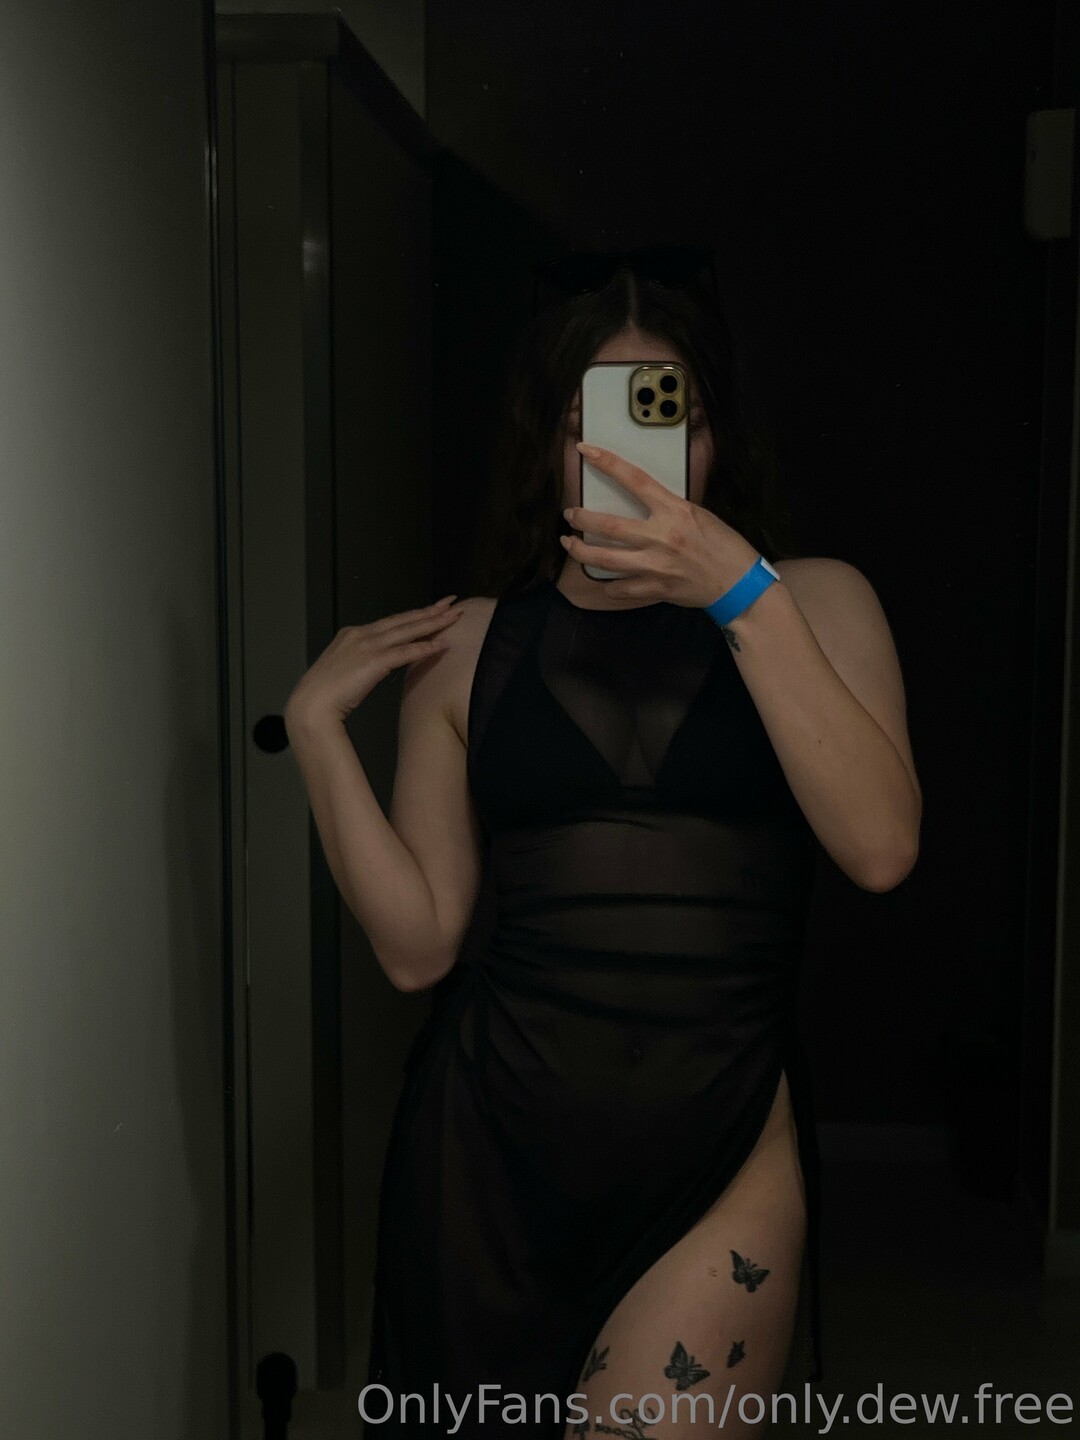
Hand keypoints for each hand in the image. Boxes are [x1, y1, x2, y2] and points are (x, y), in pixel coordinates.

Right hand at [284, 594, 463, 729]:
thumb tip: (375, 664)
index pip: (391, 622)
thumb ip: (360, 661)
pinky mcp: (374, 662)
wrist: (312, 704)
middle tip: (451, 602)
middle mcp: (361, 634)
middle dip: (430, 611)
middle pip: (403, 620)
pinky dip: (424, 648)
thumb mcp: (343, 669)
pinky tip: (441, 645)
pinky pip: (405, 652)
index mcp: (353, 634)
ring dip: (433, 623)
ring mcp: (368, 646)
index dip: (413, 615)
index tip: (431, 609)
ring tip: (454, 616)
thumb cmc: (325, 694)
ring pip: (408, 630)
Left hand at [560, 442, 760, 607]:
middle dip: (582, 519)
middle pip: (608, 526)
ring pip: (605, 559)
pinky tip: (603, 579)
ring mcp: (656, 565)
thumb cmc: (723, 545)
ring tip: (569, 543)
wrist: (738, 582)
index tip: (586, 450)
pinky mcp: (655, 589)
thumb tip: (643, 504)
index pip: (634, 479)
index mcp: (674, 511)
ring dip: (580, 551)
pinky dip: (608, 584)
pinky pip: (620, 588)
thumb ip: (668, 509)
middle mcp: (661, 537)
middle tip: (570, 514)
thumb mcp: (698, 514)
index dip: (607, 462)